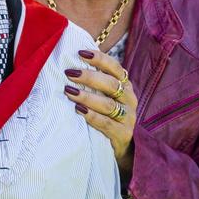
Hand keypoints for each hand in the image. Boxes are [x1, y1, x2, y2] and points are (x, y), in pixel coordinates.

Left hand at [63, 48, 137, 171]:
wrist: (122, 145)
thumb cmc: (107, 114)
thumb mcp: (105, 95)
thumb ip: (95, 80)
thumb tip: (71, 61)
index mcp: (125, 85)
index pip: (115, 68)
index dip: (99, 58)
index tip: (80, 52)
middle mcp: (129, 99)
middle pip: (111, 84)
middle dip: (89, 77)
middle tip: (69, 73)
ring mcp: (128, 117)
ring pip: (108, 104)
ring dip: (87, 97)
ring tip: (69, 92)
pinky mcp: (123, 134)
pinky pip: (107, 124)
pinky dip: (92, 116)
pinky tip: (78, 110)